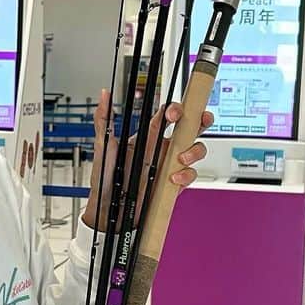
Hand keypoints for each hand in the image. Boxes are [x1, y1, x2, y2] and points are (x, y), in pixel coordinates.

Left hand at [82, 89, 213, 232]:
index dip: (176, 109)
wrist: (109, 209)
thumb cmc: (106, 178)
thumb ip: (103, 119)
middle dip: (201, 119)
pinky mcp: (175, 183)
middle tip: (197, 120)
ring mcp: (170, 165)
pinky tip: (172, 178)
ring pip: (197, 149)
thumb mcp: (103, 146)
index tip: (172, 113)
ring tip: (180, 158)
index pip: (169, 115)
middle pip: (191, 127)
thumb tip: (104, 95)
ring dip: (194, 150)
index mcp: (149, 136)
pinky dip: (185, 175)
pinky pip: (191, 175)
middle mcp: (162, 148)